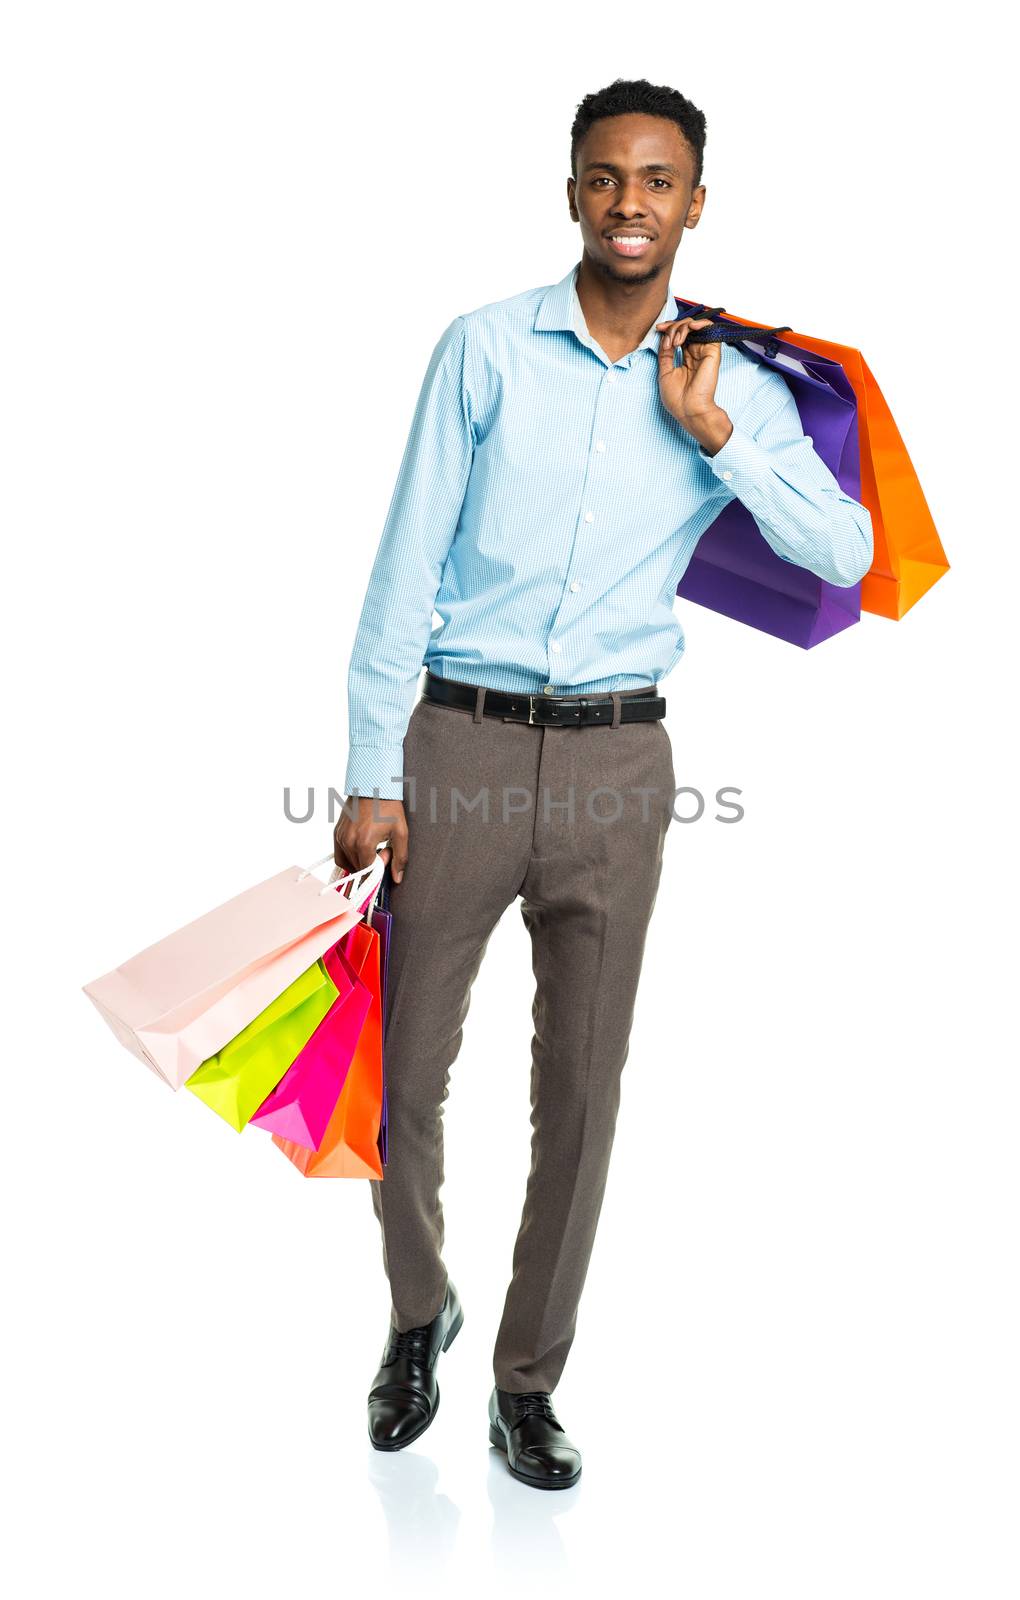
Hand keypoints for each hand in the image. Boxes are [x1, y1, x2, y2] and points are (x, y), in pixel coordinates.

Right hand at [335, 797, 408, 883]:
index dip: (379, 869)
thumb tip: (397, 878)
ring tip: (372, 847)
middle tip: (382, 849)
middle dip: (371, 865)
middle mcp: (348, 842)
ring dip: (360, 862)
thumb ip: (400, 857)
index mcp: (364, 843)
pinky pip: (339, 855)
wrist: (373, 786)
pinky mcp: (336, 833)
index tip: (386, 855)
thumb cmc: (388, 807)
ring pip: (348, 864)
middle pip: (358, 868)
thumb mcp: (400, 832)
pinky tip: (361, 848)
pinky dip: (349, 858)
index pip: (368, 872)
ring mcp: (340, 837)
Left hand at [655, 316, 731, 450]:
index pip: (678, 335)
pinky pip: (709, 327)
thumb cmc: (678, 399)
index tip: (658, 328)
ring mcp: (704, 351)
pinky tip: (690, 328)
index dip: (668, 328)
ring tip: (675, 341)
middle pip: (685, 328)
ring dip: (682, 327)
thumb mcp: (664, 372)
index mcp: (686, 358)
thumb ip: (665, 354)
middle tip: (667, 339)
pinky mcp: (712, 350)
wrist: (689, 410)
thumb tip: (664, 337)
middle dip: (673, 327)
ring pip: (695, 325)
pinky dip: (699, 322)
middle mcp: (696, 353)